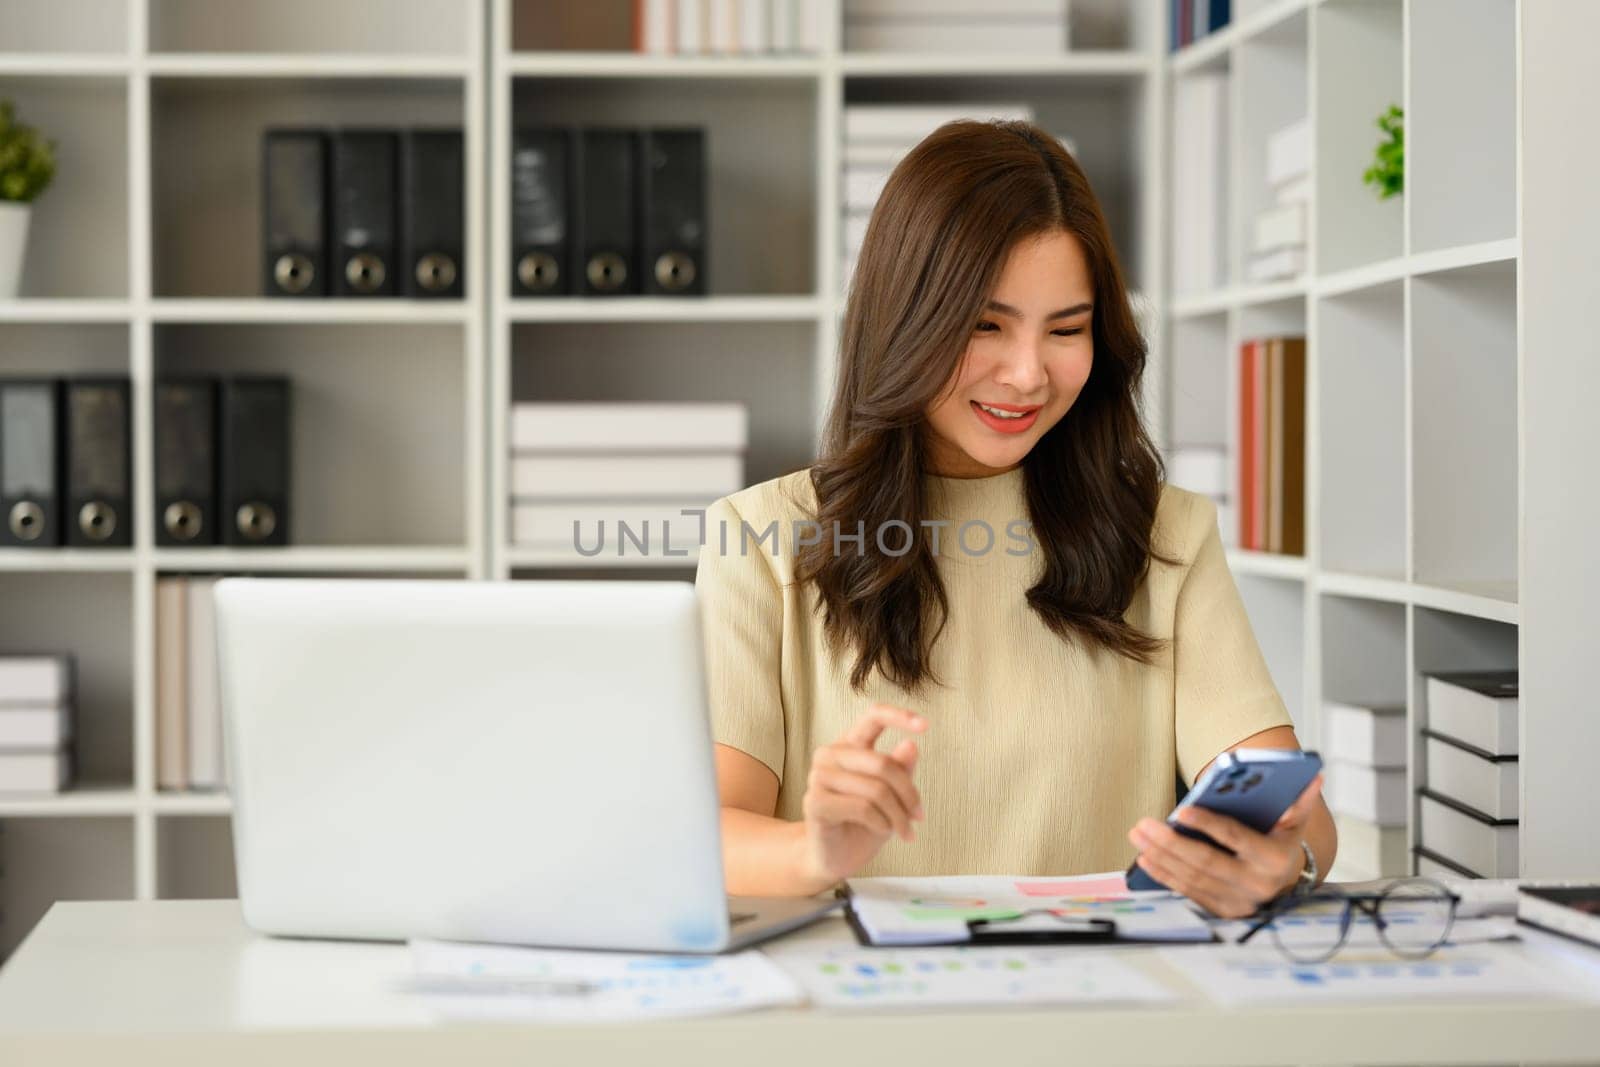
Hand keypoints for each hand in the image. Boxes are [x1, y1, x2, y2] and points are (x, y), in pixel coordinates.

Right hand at [799, 703, 926, 886]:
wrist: (835, 857)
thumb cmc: (865, 823)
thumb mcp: (892, 795)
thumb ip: (901, 770)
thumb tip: (911, 745)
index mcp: (850, 744)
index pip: (873, 716)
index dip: (899, 717)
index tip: (925, 726)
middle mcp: (830, 754)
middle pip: (882, 763)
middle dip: (908, 794)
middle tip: (919, 816)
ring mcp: (819, 777)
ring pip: (876, 789)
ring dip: (898, 816)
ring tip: (905, 831)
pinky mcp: (815, 802)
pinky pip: (863, 808)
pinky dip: (882, 823)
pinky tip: (882, 830)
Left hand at [1126, 775, 1324, 918]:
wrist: (1285, 882)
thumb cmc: (1281, 842)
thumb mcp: (1294, 822)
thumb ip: (1300, 800)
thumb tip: (1313, 774)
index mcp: (1275, 859)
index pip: (1237, 838)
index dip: (1209, 824)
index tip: (1182, 811)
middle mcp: (1257, 884)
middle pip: (1206, 861)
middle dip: (1171, 842)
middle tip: (1144, 823)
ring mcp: (1238, 901)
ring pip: (1192, 877)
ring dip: (1160, 856)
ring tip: (1138, 834)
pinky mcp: (1222, 910)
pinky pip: (1187, 891)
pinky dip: (1163, 874)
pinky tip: (1145, 857)